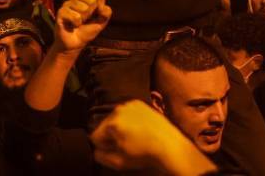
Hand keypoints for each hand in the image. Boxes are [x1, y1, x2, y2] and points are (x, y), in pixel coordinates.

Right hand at [54, 0, 110, 52]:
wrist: (74, 45)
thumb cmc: (86, 32)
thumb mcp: (101, 22)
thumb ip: (106, 13)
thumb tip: (103, 7)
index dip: (100, 9)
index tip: (94, 16)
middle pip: (92, 1)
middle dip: (91, 14)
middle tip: (84, 20)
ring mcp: (67, 4)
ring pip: (84, 8)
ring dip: (83, 19)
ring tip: (77, 23)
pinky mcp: (61, 12)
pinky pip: (76, 16)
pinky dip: (76, 23)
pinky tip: (72, 25)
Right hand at [90, 100, 213, 173]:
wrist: (169, 145)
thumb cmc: (145, 153)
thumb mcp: (118, 161)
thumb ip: (101, 156)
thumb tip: (97, 150)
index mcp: (113, 122)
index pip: (95, 136)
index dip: (102, 146)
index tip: (113, 150)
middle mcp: (120, 109)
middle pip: (105, 125)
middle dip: (111, 135)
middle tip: (124, 145)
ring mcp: (131, 104)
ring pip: (116, 119)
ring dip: (121, 128)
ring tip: (133, 138)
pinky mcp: (141, 104)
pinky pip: (128, 113)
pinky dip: (130, 121)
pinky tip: (139, 131)